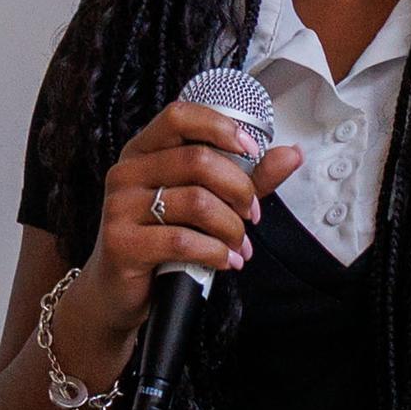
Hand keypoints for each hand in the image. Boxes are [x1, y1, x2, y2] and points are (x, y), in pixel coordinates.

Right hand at [57, 102, 302, 370]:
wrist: (119, 293)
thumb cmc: (163, 242)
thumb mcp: (206, 203)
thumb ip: (247, 178)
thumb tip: (291, 153)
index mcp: (144, 151)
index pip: (179, 116)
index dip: (220, 127)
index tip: (252, 149)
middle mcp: (126, 172)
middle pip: (198, 161)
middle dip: (239, 190)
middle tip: (253, 215)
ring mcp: (119, 207)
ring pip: (196, 203)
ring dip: (231, 228)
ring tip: (239, 245)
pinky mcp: (121, 242)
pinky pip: (182, 241)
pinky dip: (215, 252)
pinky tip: (226, 261)